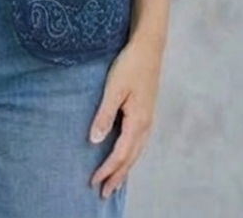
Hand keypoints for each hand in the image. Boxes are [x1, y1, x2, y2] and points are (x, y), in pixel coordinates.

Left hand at [88, 33, 163, 198]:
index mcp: (138, 122)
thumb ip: (104, 115)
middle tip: (104, 193)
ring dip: (124, 168)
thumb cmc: (130, 65)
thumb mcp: (113, 89)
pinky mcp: (146, 112)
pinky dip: (130, 155)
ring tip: (114, 182)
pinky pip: (138, 142)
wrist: (149, 47)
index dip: (107, 169)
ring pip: (136, 152)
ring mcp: (148, 119)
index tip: (93, 181)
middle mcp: (146, 125)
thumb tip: (94, 141)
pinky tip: (125, 156)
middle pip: (130, 158)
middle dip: (117, 176)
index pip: (120, 154)